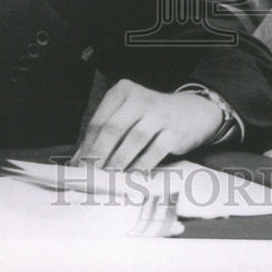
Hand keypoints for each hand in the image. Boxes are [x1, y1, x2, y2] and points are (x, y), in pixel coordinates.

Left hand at [70, 79, 223, 170]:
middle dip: (98, 155)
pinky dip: (140, 168)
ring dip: (118, 163)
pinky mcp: (175, 131)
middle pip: (113, 129)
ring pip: (133, 140)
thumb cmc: (151, 118)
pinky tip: (131, 179)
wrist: (193, 112)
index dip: (87, 146)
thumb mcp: (128, 116)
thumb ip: (105, 134)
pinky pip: (153, 152)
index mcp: (124, 92)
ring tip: (108, 180)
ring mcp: (160, 113)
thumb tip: (79, 161)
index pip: (99, 121)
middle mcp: (141, 98)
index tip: (78, 167)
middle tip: (90, 176)